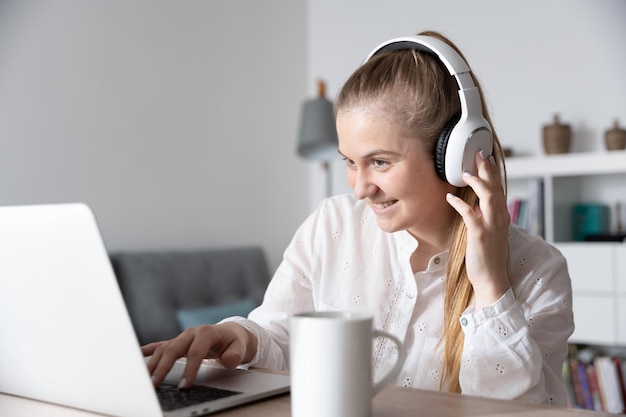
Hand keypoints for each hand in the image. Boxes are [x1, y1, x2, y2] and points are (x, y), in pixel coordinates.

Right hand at [141, 322, 257, 387]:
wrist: (231, 333)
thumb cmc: (235, 341)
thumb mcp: (241, 347)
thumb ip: (236, 354)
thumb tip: (229, 360)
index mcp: (206, 332)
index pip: (195, 351)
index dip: (189, 368)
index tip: (185, 385)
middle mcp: (191, 333)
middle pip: (173, 349)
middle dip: (163, 367)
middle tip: (156, 383)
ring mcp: (182, 337)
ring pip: (164, 349)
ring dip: (153, 363)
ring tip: (145, 379)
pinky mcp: (177, 343)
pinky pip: (160, 346)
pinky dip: (147, 351)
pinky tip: (136, 355)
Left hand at [445, 150, 510, 308]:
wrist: (492, 280)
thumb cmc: (487, 257)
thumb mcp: (488, 233)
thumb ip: (484, 217)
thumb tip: (474, 205)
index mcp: (501, 217)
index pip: (499, 189)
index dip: (493, 172)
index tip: (487, 157)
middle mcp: (499, 219)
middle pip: (496, 188)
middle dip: (487, 169)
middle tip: (479, 153)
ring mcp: (491, 227)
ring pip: (489, 198)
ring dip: (478, 183)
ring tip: (466, 172)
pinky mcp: (479, 236)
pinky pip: (470, 215)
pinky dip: (460, 204)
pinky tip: (450, 197)